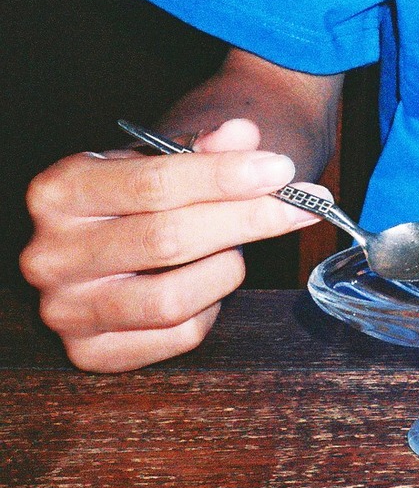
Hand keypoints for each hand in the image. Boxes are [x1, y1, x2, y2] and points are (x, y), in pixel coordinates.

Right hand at [20, 118, 324, 372]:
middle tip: (298, 205)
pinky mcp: (91, 354)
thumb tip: (242, 134)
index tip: (280, 169)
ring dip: (226, 267)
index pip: (155, 184)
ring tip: (235, 245)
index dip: (224, 177)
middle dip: (245, 220)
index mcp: (60, 191)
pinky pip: (178, 335)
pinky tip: (208, 282)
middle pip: (168, 239)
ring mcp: (65, 310)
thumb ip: (207, 145)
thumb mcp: (168, 155)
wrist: (116, 229)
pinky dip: (211, 307)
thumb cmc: (146, 188)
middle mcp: (50, 254)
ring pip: (173, 298)